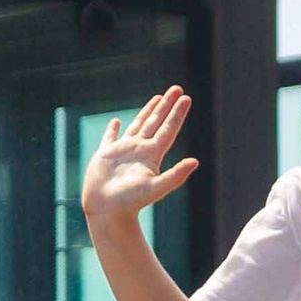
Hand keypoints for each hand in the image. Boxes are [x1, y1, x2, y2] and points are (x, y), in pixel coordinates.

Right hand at [81, 86, 199, 224]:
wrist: (107, 212)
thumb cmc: (130, 202)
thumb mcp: (156, 188)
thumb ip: (176, 175)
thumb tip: (195, 162)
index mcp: (152, 155)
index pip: (168, 129)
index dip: (177, 114)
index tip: (186, 98)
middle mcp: (140, 150)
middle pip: (157, 122)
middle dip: (166, 105)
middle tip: (177, 88)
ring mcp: (123, 152)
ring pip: (138, 126)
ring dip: (148, 112)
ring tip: (157, 98)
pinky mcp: (105, 156)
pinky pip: (110, 138)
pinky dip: (113, 130)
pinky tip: (117, 121)